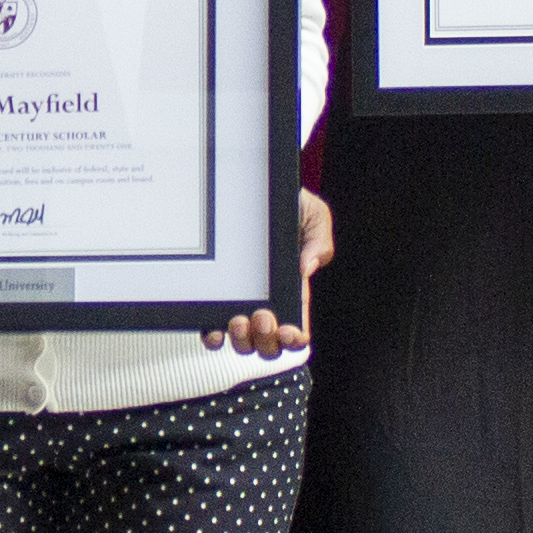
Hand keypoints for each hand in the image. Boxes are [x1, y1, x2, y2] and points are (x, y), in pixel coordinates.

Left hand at [210, 187, 336, 353]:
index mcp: (293, 291)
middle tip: (263, 317)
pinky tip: (215, 329)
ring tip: (239, 321)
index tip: (290, 333)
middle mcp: (267, 303)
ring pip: (242, 342)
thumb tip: (307, 268)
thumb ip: (319, 242)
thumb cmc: (286, 204)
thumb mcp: (313, 216)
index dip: (294, 340)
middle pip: (269, 343)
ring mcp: (240, 303)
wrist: (254, 189)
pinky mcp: (216, 297)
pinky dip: (214, 336)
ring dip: (242, 341)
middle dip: (267, 340)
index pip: (296, 329)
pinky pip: (213, 328)